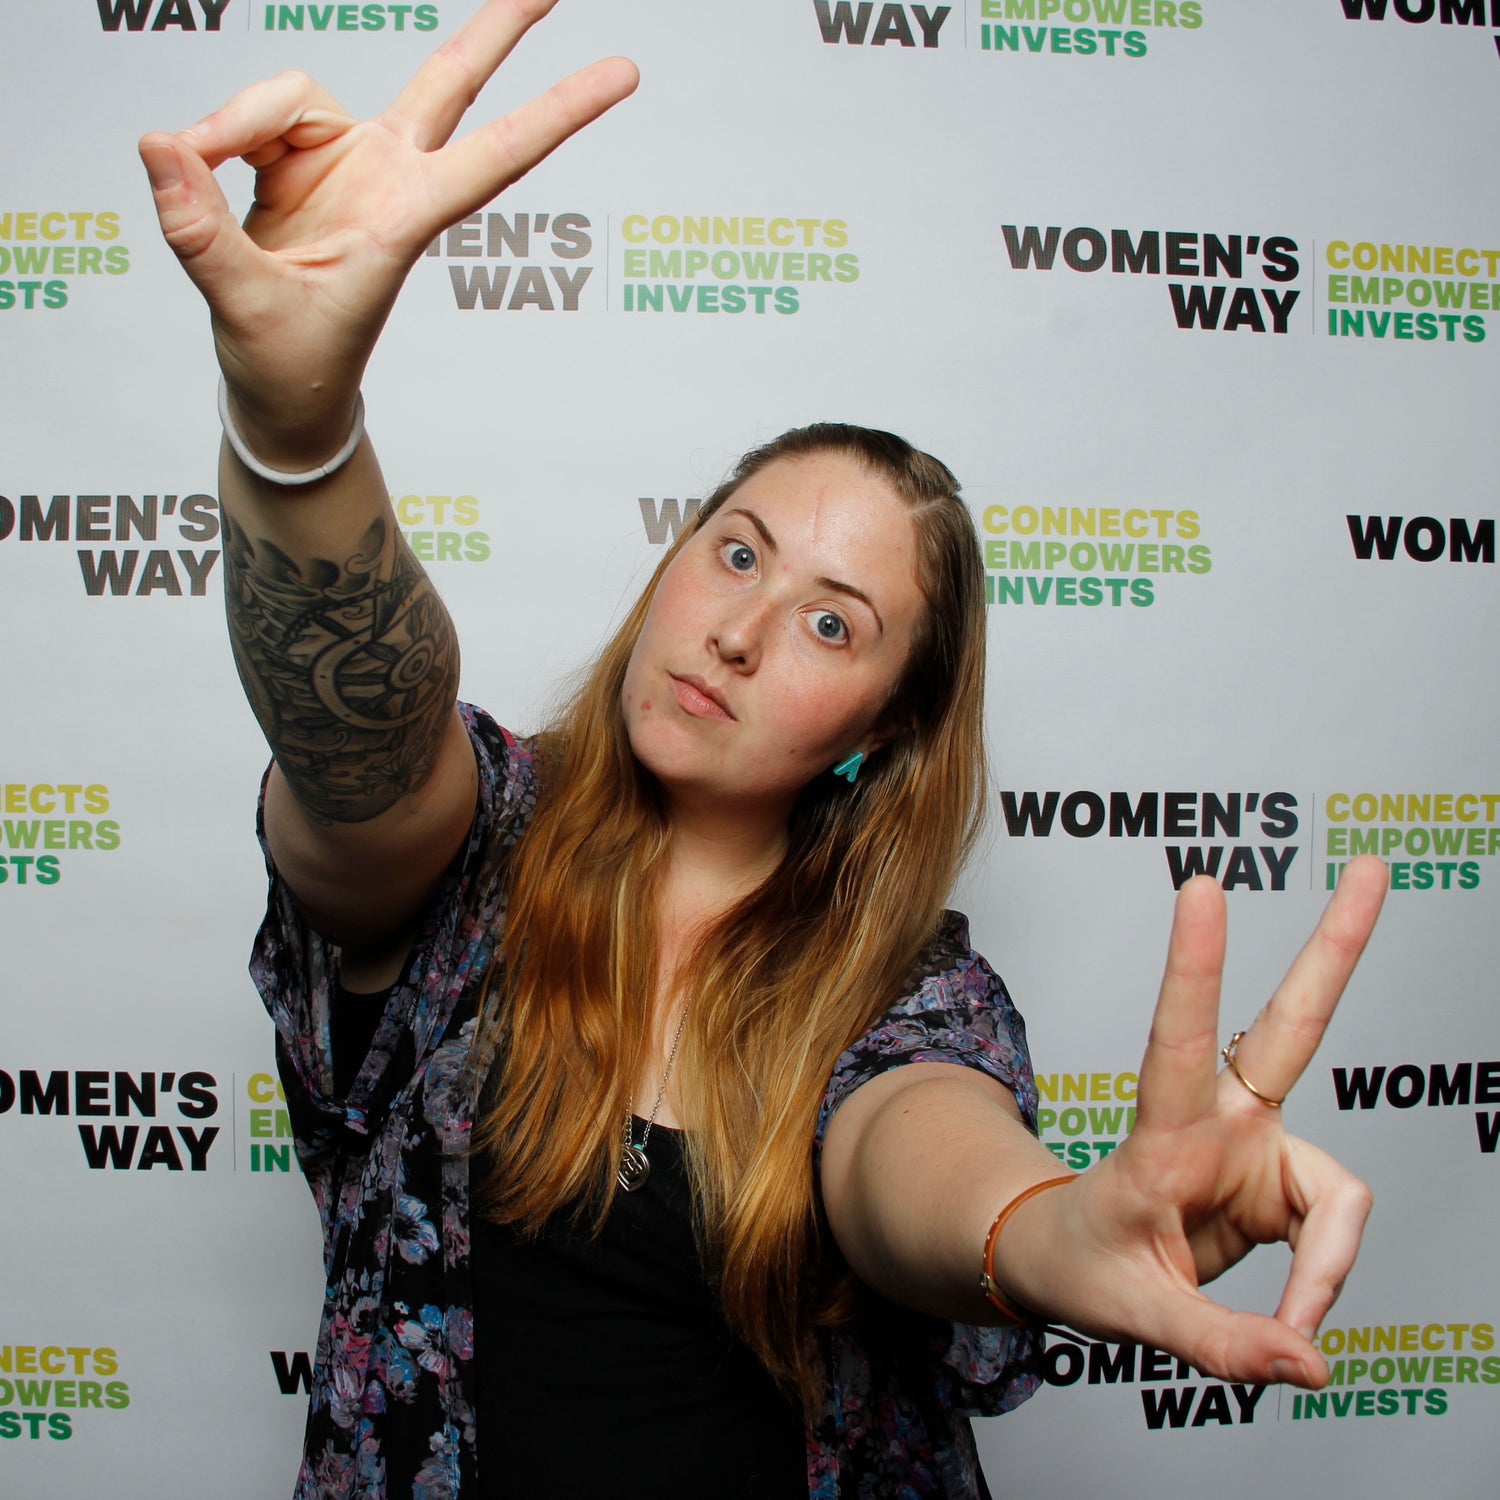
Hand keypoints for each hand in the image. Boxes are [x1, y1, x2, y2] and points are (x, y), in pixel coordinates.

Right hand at [138, 0, 636, 466]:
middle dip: (496, 31)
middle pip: (447, 83)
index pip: (496, 155)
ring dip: (235, 120)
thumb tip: (162, 147)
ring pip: (296, 91)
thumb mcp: (245, 306)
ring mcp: (343, 165)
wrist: (278, 390)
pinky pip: (251, 115)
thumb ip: (202, 230)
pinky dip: (213, 135)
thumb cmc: (290, 363)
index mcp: (406, 220)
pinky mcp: (296, 162)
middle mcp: (386, 179)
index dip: (558, 111)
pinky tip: (188, 165)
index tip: (624, 75)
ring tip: (192, 166)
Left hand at [1007, 855, 1387, 1386]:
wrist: (1067, 1260)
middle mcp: (1220, 1122)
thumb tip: (1314, 1360)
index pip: (1178, 1039)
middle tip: (1376, 870)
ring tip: (1294, 1329)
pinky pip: (1334, 1233)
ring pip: (1342, 1189)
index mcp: (1163, 1134)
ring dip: (1331, 1263)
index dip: (1195, 968)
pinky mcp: (1281, 1182)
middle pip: (1293, 1028)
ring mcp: (1257, 1147)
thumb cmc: (1082, 1262)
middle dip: (1336, 950)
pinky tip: (1294, 1319)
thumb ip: (1220, 1341)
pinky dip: (1325, 1282)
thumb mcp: (1131, 1312)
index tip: (1204, 889)